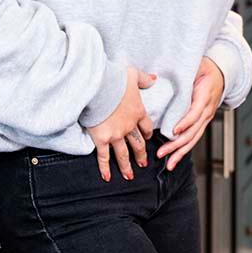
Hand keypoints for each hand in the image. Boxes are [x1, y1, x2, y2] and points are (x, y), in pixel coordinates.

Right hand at [83, 66, 157, 181]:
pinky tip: (108, 177)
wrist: (97, 86)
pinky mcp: (101, 139)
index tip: (148, 138)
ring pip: (123, 154)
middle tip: (143, 164)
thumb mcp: (132, 74)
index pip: (146, 126)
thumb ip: (144, 79)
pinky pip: (104, 157)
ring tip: (130, 176)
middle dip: (140, 155)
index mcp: (138, 111)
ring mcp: (116, 135)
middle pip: (137, 143)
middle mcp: (129, 126)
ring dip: (127, 166)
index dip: (147, 133)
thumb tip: (154, 78)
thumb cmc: (114, 78)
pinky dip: (105, 168)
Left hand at [158, 56, 224, 169]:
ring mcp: (206, 118)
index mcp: (205, 96)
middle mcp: (207, 111)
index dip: (185, 122)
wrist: (222, 73)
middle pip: (193, 131)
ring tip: (168, 163)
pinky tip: (174, 159)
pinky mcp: (202, 123)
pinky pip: (194, 138)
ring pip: (194, 139)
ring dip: (180, 152)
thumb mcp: (198, 65)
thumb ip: (185, 70)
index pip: (195, 113)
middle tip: (162, 152)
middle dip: (177, 144)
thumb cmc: (207, 68)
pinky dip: (184, 150)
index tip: (174, 131)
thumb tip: (164, 73)